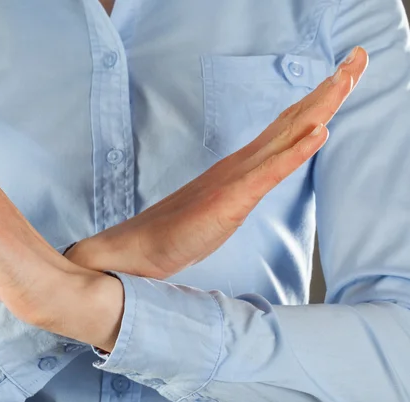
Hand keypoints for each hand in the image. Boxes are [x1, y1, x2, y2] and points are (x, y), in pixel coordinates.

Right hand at [66, 47, 368, 279]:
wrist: (140, 247)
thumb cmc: (176, 231)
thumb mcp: (221, 208)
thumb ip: (241, 189)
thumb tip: (258, 177)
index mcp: (242, 165)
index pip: (287, 127)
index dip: (317, 100)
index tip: (343, 76)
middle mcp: (241, 163)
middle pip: (293, 120)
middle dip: (329, 89)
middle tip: (359, 56)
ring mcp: (235, 179)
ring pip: (286, 136)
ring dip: (321, 105)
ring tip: (348, 76)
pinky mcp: (230, 199)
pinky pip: (269, 172)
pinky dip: (296, 150)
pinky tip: (319, 130)